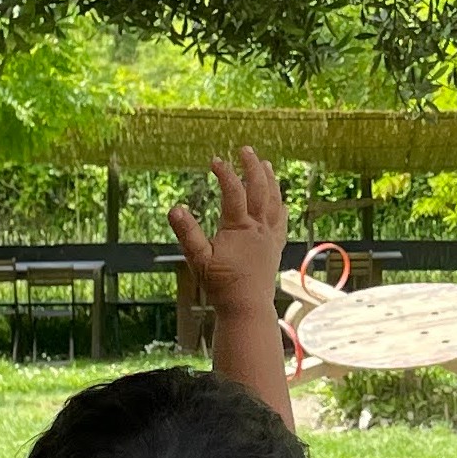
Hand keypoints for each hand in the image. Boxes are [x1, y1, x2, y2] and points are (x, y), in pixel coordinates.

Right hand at [168, 147, 288, 313]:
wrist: (247, 308)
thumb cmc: (221, 286)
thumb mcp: (199, 260)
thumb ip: (187, 233)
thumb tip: (175, 208)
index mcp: (239, 228)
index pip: (233, 192)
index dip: (225, 173)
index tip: (215, 159)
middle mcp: (259, 229)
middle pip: (259, 189)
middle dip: (252, 167)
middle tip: (246, 149)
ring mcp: (270, 237)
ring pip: (274, 201)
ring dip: (270, 180)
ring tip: (266, 164)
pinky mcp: (275, 247)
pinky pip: (281, 220)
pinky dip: (280, 205)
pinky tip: (280, 199)